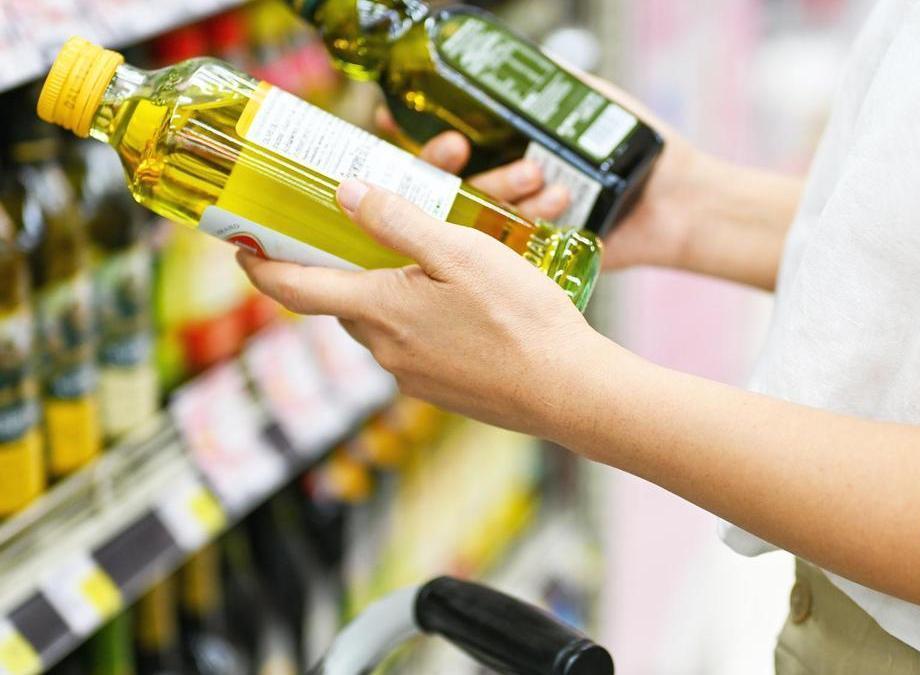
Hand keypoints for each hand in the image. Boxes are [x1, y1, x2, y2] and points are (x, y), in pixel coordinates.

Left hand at [237, 179, 606, 433]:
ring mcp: (413, 376)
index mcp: (379, 310)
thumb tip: (346, 193)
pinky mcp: (442, 391)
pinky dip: (423, 319)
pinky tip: (464, 306)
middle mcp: (386, 349)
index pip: (295, 289)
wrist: (567, 390)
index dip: (261, 266)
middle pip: (344, 302)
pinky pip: (416, 345)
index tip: (239, 247)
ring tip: (429, 265)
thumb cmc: (519, 317)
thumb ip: (399, 221)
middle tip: (360, 235)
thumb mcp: (460, 251)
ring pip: (383, 323)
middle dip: (344, 269)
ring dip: (391, 293)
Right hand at [382, 76, 709, 271]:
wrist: (684, 200)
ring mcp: (518, 227)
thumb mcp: (597, 104)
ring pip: (478, 214)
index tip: (400, 118)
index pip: (443, 147)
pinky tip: (555, 201)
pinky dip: (528, 219)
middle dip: (444, 163)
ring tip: (533, 173)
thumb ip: (557, 84)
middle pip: (447, 183)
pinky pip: (515, 244)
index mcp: (505, 150)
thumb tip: (516, 62)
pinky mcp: (540, 258)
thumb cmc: (644, 149)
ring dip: (497, 187)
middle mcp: (502, 190)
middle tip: (457, 147)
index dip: (416, 136)